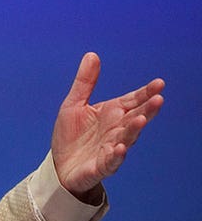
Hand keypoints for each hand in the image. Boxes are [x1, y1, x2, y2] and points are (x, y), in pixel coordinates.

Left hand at [50, 52, 164, 201]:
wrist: (60, 166)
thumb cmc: (71, 135)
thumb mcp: (74, 104)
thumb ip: (85, 82)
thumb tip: (92, 55)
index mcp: (112, 113)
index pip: (133, 101)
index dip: (145, 93)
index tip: (159, 83)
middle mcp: (116, 130)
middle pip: (135, 118)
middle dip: (147, 110)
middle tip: (158, 99)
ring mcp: (111, 148)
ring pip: (127, 138)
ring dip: (134, 130)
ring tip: (141, 119)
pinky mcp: (101, 166)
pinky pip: (111, 161)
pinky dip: (116, 155)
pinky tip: (120, 148)